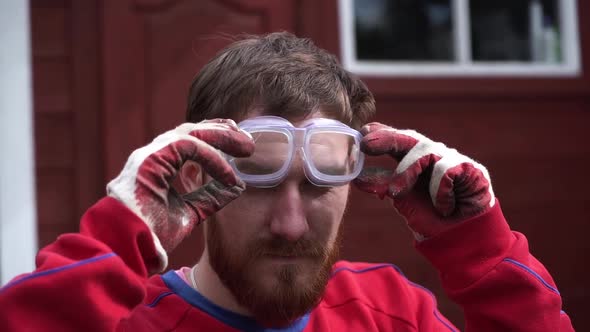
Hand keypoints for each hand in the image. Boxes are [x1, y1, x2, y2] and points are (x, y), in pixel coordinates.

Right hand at [107, 119, 253, 269]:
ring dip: (221, 137)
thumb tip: (237, 186)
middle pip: (191, 131)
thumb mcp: (190, 213)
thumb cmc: (152, 235)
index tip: (238, 142)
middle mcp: (152, 156)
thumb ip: (209, 198)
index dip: (215, 137)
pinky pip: (187, 146)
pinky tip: (227, 172)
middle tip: (247, 140)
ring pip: (189, 133)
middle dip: (221, 131)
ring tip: (244, 147)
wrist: (129, 248)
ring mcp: (149, 155)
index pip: (188, 141)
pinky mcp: (150, 159)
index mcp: (158, 166)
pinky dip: (211, 158)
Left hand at [354, 122, 494, 239]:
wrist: (462, 240)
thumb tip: (356, 177)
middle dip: (386, 139)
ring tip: (396, 193)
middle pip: (408, 138)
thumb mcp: (402, 199)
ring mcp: (451, 159)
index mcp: (413, 159)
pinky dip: (440, 190)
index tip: (362, 134)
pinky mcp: (472, 169)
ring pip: (424, 151)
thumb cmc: (431, 218)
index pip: (396, 139)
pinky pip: (447, 169)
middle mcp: (431, 155)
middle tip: (367, 145)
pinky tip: (443, 207)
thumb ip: (383, 185)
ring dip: (406, 171)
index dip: (380, 133)